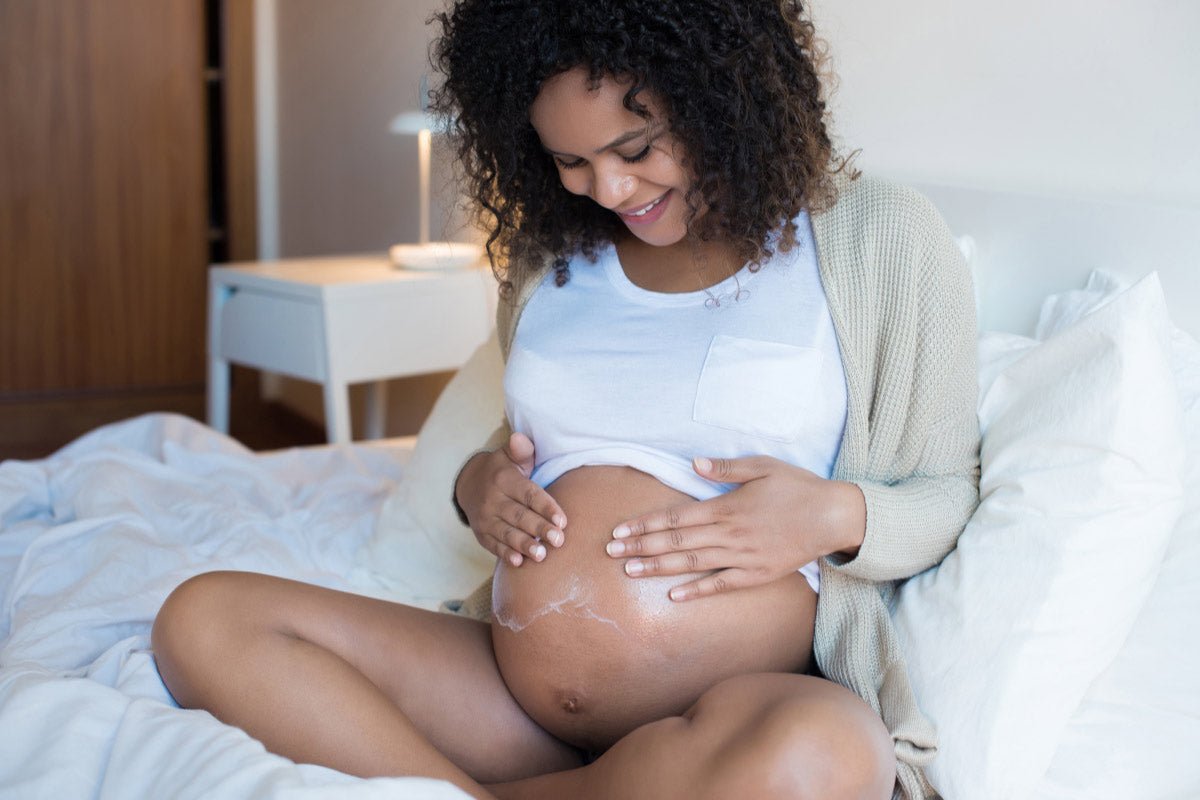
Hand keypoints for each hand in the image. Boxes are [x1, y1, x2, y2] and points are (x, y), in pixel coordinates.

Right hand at [454, 432, 567, 566]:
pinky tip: (518, 562)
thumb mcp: (509, 456)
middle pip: (519, 516)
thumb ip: (520, 450)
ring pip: (507, 533)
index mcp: (504, 480)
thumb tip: (521, 438)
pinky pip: (493, 545)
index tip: (562, 520)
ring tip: (542, 555)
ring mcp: (485, 518)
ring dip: (524, 545)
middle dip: (539, 529)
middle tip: (559, 540)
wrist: (468, 484)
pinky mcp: (481, 533)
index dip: (546, 507)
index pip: (528, 494)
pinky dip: (505, 554)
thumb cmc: (501, 470)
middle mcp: (493, 500)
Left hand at [605, 455, 865, 600]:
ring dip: (659, 568)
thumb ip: (727, 468)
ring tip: (630, 571)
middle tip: (610, 553)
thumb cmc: (798, 487)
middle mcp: (730, 534)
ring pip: (692, 564)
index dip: (644, 524)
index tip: (619, 531)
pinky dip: (697, 590)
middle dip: (640, 547)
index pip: (676, 518)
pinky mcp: (757, 574)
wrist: (834, 517)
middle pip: (676, 543)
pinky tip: (674, 596)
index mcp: (727, 507)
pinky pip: (722, 584)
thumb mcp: (763, 466)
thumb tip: (695, 462)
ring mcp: (743, 557)